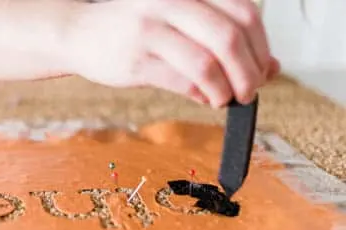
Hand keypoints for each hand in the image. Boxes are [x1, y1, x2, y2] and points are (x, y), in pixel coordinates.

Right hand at [65, 0, 279, 106]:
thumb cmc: (134, 29)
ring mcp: (151, 30)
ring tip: (227, 99)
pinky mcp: (136, 60)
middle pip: (229, 36)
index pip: (243, 12)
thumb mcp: (180, 20)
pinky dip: (203, 95)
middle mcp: (171, 3)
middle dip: (249, 71)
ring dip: (226, 88)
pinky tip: (206, 98)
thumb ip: (220, 38)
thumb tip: (271, 69)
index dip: (262, 46)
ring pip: (207, 62)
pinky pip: (182, 81)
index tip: (264, 69)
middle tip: (251, 91)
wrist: (79, 34)